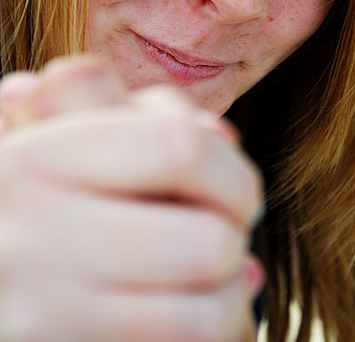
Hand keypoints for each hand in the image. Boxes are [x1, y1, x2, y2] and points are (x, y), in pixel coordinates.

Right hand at [0, 57, 263, 340]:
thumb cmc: (46, 190)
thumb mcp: (76, 134)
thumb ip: (145, 118)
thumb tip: (223, 135)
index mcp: (39, 153)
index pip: (181, 148)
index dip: (233, 170)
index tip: (236, 186)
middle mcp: (32, 234)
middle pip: (207, 242)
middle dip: (238, 235)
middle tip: (228, 229)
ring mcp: (42, 310)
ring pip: (207, 312)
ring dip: (230, 290)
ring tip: (211, 270)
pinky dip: (212, 323)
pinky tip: (192, 302)